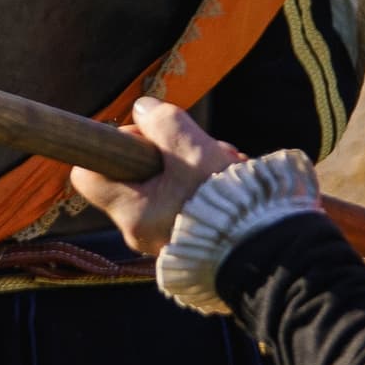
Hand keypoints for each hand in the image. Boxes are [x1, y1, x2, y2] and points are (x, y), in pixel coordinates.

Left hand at [69, 96, 245, 255]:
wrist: (276, 255)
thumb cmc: (229, 204)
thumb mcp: (193, 151)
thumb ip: (164, 123)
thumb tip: (143, 109)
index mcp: (131, 212)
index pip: (87, 174)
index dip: (113, 147)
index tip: (147, 139)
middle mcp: (141, 232)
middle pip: (136, 175)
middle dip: (168, 155)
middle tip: (199, 149)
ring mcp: (166, 240)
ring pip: (168, 187)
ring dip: (195, 168)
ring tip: (227, 163)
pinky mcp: (193, 242)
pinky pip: (188, 205)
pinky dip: (208, 187)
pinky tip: (235, 180)